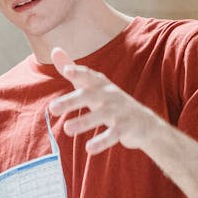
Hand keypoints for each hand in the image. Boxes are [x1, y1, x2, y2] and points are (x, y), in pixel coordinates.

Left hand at [49, 47, 163, 153]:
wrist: (144, 124)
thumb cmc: (111, 102)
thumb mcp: (92, 86)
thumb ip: (73, 71)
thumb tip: (55, 50)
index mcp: (101, 85)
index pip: (89, 76)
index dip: (79, 72)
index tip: (67, 71)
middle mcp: (110, 95)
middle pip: (90, 95)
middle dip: (71, 101)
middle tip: (52, 108)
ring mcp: (120, 111)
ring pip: (102, 115)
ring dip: (84, 122)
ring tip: (67, 129)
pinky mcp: (127, 127)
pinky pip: (114, 134)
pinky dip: (102, 141)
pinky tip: (89, 148)